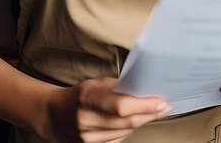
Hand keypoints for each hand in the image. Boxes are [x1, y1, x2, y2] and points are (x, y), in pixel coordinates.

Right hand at [40, 77, 171, 142]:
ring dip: (142, 122)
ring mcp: (89, 139)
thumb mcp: (95, 83)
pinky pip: (119, 141)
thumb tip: (143, 89)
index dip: (144, 106)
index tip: (162, 101)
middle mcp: (87, 121)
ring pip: (126, 133)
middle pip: (127, 122)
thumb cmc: (79, 95)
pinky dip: (129, 130)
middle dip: (150, 114)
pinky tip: (133, 121)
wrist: (55, 115)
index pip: (121, 106)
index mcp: (88, 98)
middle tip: (164, 107)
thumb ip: (117, 86)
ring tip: (151, 112)